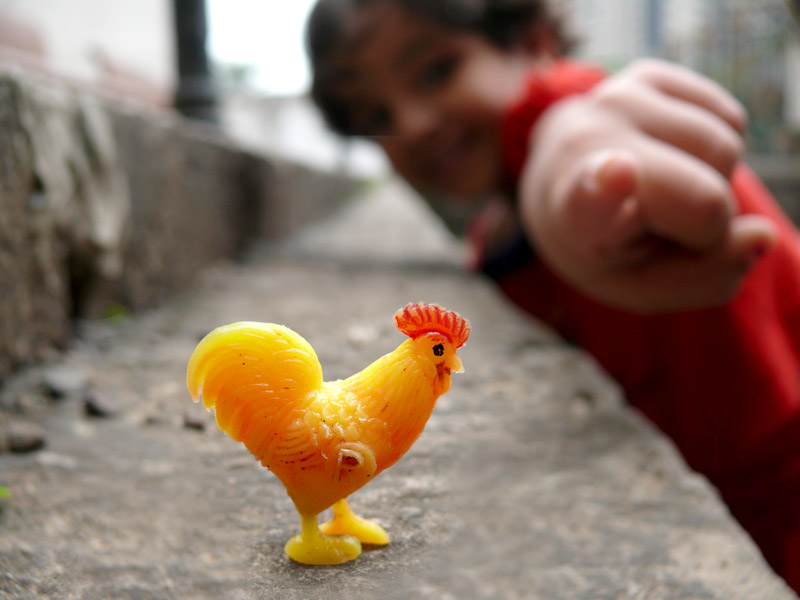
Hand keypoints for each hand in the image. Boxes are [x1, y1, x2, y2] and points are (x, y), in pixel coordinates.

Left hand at [519, 59, 775, 312]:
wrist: (560, 185)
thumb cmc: (609, 247)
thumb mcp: (642, 287)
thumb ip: (704, 281)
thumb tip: (762, 237)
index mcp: (575, 213)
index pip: (593, 196)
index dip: (609, 185)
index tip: (617, 170)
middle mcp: (588, 146)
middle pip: (705, 195)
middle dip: (709, 227)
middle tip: (664, 229)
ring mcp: (615, 101)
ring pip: (725, 148)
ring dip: (713, 182)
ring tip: (664, 191)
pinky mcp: (645, 73)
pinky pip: (730, 117)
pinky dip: (716, 152)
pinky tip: (672, 157)